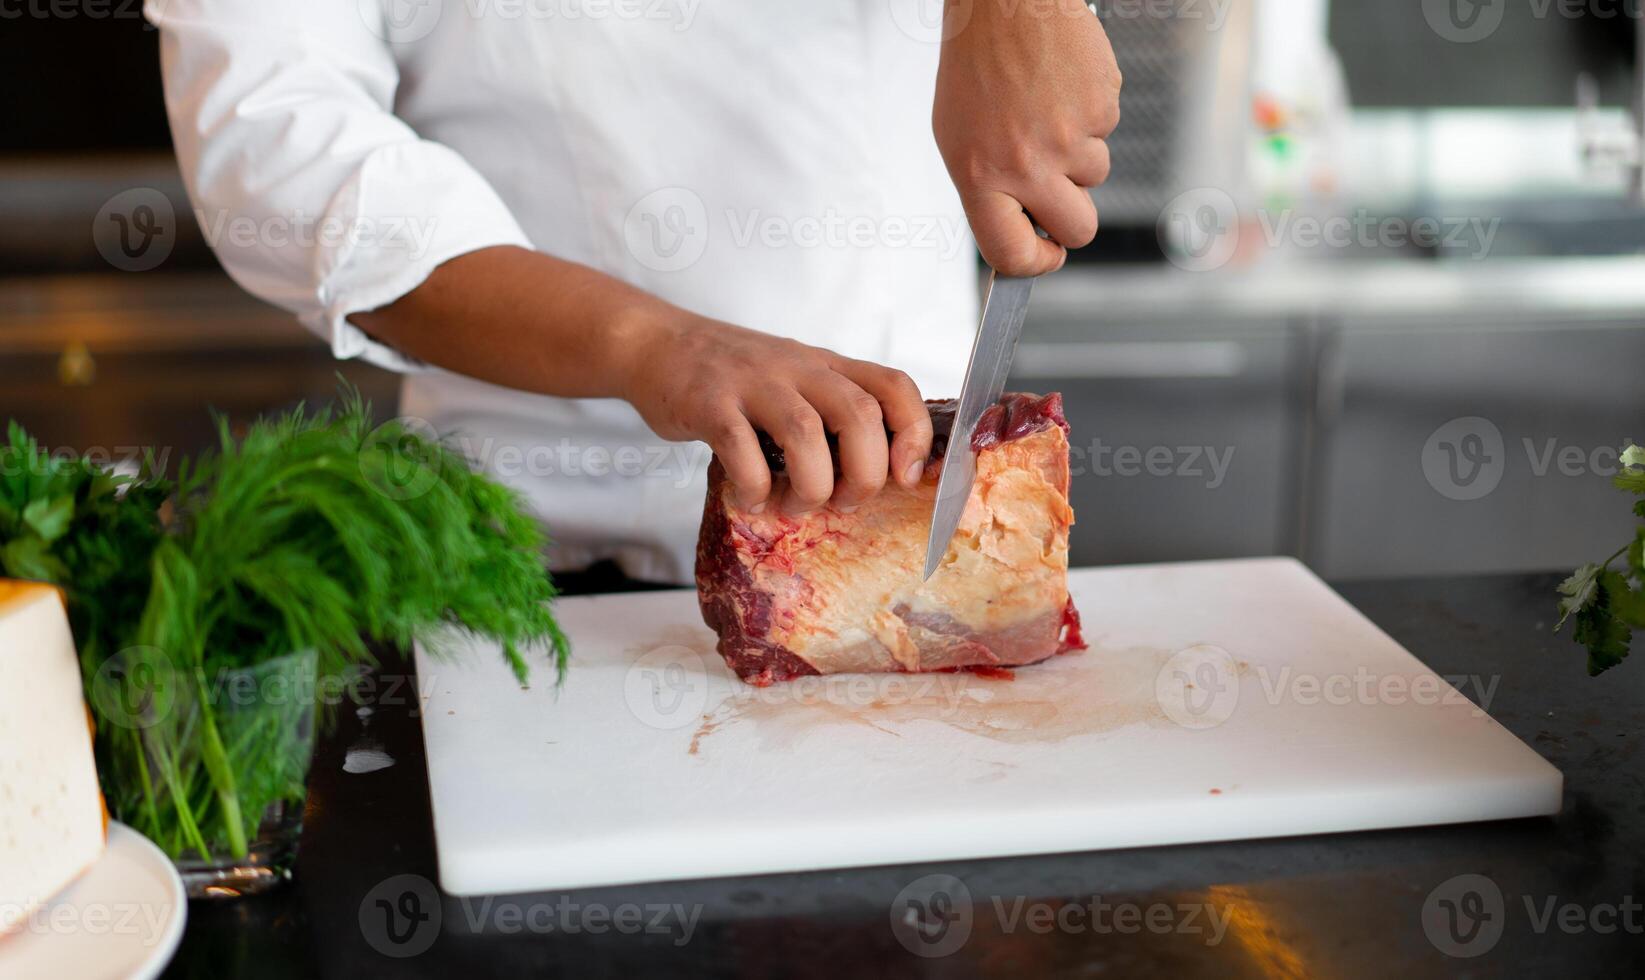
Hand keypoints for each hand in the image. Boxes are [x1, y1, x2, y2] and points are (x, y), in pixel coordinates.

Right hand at [622, 317, 933, 515]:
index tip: (905, 476)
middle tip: (844, 502)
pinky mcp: (709, 401)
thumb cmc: (733, 378)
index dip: (914, 433)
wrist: (658, 345)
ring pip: (805, 433)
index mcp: (826, 366)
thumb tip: (873, 478)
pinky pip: (742, 449)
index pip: (894, 386)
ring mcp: (753, 382)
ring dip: (811, 486)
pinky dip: (754, 487)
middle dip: (864, 474)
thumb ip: (830, 415)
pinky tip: (752, 498)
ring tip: (795, 505)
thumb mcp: (793, 380)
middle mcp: (797, 367)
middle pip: (859, 414)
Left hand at [933, 0, 1121, 275]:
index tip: (1046, 254)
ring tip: (1047, 112)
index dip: (1035, 264)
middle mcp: (1026, 164)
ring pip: (1095, 175)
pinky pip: (1107, 132)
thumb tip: (1023, 232)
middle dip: (1073, 219)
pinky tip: (1062, 88)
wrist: (1005, 5)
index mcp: (981, 176)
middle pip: (1077, 228)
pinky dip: (1089, 115)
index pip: (1011, 252)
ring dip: (1078, 155)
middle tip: (1061, 193)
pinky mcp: (1101, 107)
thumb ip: (990, 191)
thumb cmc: (977, 69)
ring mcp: (1069, 137)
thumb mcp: (960, 140)